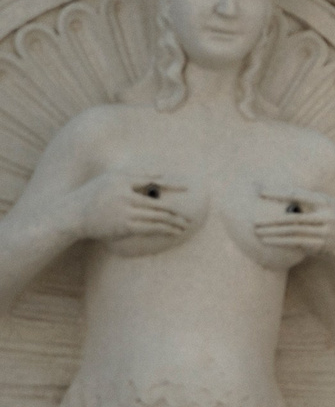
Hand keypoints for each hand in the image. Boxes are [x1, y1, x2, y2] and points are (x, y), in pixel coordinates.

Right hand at [70, 172, 198, 247]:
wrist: (71, 215)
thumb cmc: (91, 197)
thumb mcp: (110, 180)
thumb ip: (134, 176)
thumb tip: (159, 174)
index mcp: (123, 179)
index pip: (153, 180)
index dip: (172, 184)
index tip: (187, 187)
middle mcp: (126, 193)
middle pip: (159, 202)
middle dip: (177, 210)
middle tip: (191, 215)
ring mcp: (125, 210)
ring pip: (157, 216)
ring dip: (174, 222)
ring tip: (186, 225)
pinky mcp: (124, 225)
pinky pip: (150, 227)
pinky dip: (165, 229)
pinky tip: (174, 232)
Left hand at [252, 187, 334, 263]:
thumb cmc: (333, 223)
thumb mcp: (325, 209)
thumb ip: (308, 204)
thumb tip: (281, 197)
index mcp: (325, 201)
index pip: (297, 194)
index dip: (278, 193)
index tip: (261, 192)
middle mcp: (326, 214)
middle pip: (293, 217)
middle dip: (271, 219)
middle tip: (253, 221)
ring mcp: (325, 230)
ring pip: (293, 231)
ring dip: (273, 232)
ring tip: (257, 232)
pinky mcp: (321, 243)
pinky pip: (296, 242)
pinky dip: (280, 241)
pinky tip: (267, 241)